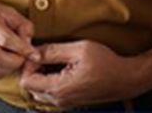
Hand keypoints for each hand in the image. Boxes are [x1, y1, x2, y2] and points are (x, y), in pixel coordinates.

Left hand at [19, 40, 151, 107]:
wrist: (124, 79)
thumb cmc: (106, 63)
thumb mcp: (80, 49)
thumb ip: (54, 51)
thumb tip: (34, 51)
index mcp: (59, 88)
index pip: (26, 81)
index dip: (28, 64)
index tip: (38, 52)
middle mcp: (59, 99)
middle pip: (30, 88)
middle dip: (33, 70)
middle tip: (45, 54)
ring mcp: (64, 102)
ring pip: (39, 91)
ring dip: (41, 75)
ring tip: (53, 60)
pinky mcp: (69, 101)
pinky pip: (50, 93)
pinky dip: (49, 80)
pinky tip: (61, 67)